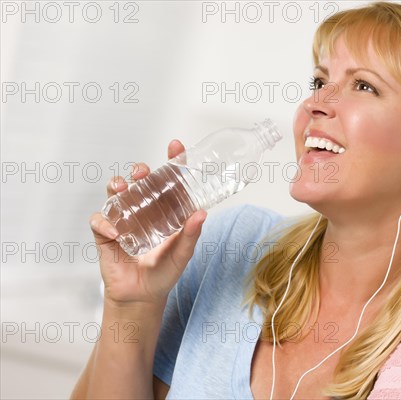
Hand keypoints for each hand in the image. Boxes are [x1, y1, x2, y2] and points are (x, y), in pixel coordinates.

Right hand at [89, 140, 205, 307]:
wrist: (142, 296)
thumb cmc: (164, 273)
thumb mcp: (182, 254)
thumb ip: (191, 236)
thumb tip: (202, 214)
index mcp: (165, 210)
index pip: (168, 180)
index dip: (172, 161)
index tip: (175, 146)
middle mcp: (143, 210)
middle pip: (139, 181)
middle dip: (139, 171)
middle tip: (143, 171)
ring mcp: (122, 219)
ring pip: (115, 193)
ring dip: (117, 186)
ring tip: (122, 186)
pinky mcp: (105, 234)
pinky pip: (99, 221)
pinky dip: (104, 222)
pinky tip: (114, 231)